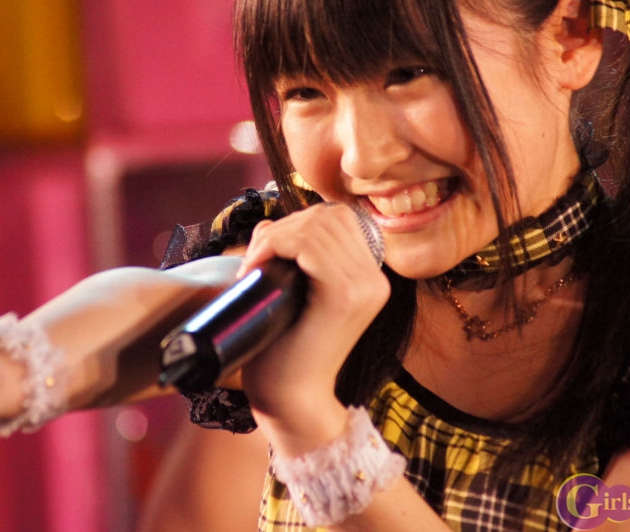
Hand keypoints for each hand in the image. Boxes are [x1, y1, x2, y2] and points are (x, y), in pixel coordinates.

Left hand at [237, 203, 389, 455]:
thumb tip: (269, 224)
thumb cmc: (284, 349)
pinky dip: (275, 247)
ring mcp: (365, 286)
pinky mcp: (345, 297)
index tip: (266, 253)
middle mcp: (375, 279)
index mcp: (369, 277)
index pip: (338, 218)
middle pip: (328, 216)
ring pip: (317, 226)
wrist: (292, 400)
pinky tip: (257, 268)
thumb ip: (292, 256)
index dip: (297, 223)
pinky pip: (309, 246)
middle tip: (254, 260)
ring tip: (253, 267)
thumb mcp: (295, 292)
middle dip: (284, 228)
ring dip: (275, 238)